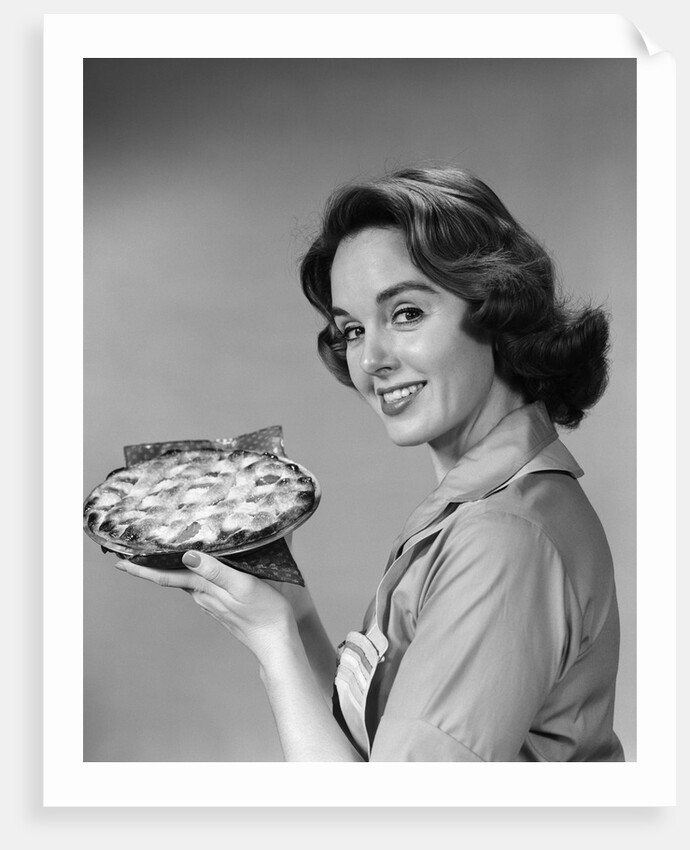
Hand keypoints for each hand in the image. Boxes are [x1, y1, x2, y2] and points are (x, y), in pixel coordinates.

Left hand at [115, 551, 295, 661]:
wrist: (276, 640)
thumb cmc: (265, 611)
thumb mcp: (243, 586)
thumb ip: (215, 571)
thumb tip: (187, 557)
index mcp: (204, 589)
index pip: (165, 576)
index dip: (142, 569)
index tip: (120, 561)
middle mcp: (202, 596)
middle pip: (170, 577)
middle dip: (150, 565)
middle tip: (132, 551)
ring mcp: (211, 602)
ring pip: (184, 580)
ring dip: (170, 568)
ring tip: (159, 552)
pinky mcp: (221, 604)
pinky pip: (199, 585)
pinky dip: (190, 573)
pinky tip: (195, 565)